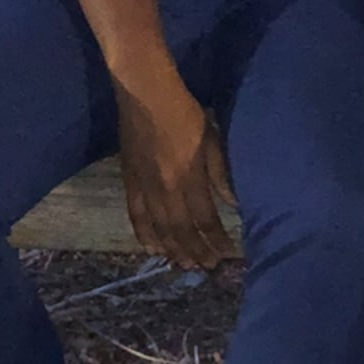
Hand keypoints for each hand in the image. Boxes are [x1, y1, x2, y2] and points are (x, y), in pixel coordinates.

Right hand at [116, 76, 238, 271]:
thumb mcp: (212, 140)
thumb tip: (233, 204)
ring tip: (185, 265)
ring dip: (173, 250)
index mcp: (190, 176)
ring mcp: (145, 186)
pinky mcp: (130, 181)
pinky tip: (153, 249)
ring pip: (159, 228)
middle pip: (182, 230)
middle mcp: (167, 188)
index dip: (217, 239)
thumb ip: (221, 174)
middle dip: (197, 251)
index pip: (206, 218)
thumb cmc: (186, 113)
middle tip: (208, 268)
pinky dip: (144, 235)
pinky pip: (136, 216)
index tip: (228, 254)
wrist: (146, 95)